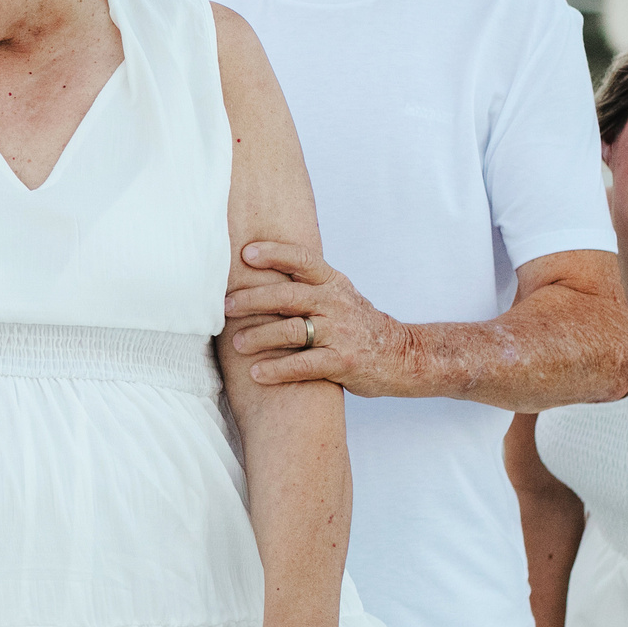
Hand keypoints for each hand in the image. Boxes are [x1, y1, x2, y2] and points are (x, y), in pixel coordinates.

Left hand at [226, 242, 412, 394]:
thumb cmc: (357, 324)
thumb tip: (258, 269)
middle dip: (253, 299)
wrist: (402, 356)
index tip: (246, 253)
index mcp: (333, 283)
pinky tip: (257, 373)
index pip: (302, 259)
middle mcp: (336, 303)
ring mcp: (340, 333)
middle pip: (288, 295)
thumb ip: (307, 284)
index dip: (274, 253)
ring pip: (292, 330)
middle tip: (225, 306)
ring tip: (237, 343)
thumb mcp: (339, 295)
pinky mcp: (343, 362)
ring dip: (259, 336)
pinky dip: (277, 369)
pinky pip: (303, 365)